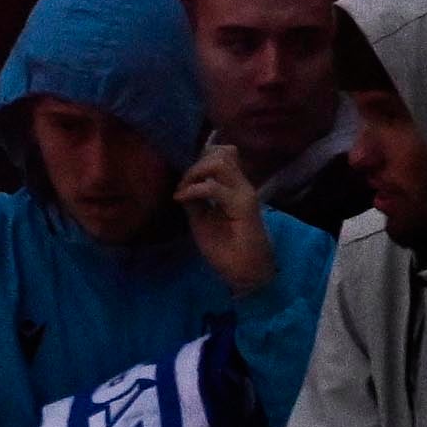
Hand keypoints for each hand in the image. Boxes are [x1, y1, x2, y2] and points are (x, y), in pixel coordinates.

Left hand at [178, 143, 271, 296]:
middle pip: (221, 153)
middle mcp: (242, 186)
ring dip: (195, 172)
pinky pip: (214, 188)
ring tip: (183, 190)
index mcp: (234, 187)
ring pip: (220, 162)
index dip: (202, 157)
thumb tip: (182, 182)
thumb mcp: (202, 219)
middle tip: (182, 185)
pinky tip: (182, 198)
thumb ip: (195, 199)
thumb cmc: (225, 248)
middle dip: (195, 164)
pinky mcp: (244, 207)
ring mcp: (244, 194)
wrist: (244, 273)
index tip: (185, 177)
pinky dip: (194, 189)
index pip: (224, 153)